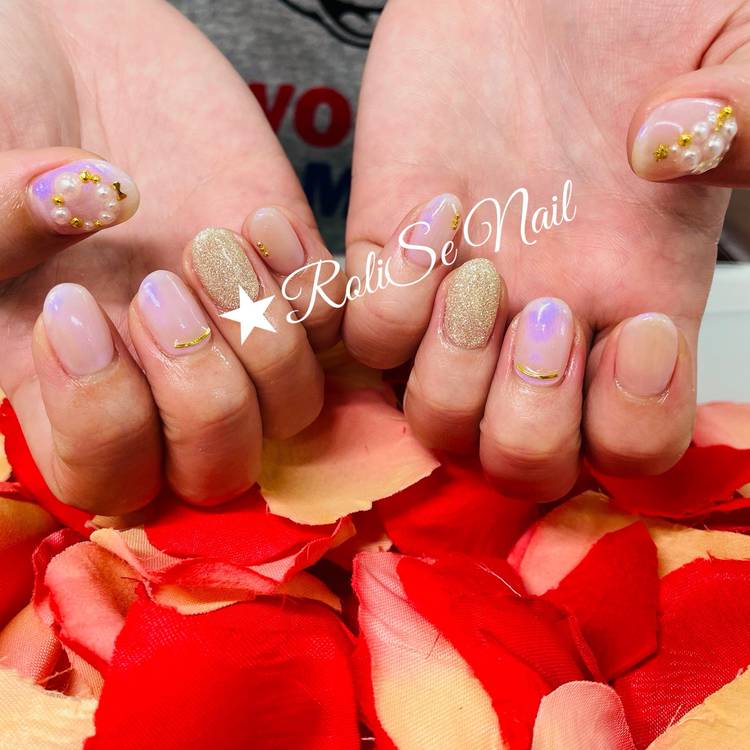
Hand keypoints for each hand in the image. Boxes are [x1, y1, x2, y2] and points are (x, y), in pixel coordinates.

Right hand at [0, 0, 343, 513]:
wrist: (78, 54)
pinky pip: (336, 328)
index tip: (72, 313)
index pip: (107, 478)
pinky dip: (309, 285)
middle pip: (217, 469)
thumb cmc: (7, 113)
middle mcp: (161, 380)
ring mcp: (235, 334)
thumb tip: (88, 199)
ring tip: (209, 247)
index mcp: (68, 386)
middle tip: (157, 290)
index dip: (102, 423)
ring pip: (292, 412)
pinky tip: (256, 222)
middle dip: (201, 394)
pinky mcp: (288, 279)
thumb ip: (0, 222)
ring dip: (263, 343)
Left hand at [344, 0, 746, 499]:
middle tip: (543, 311)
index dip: (634, 425)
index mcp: (637, 304)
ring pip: (434, 422)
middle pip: (521, 464)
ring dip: (453, 371)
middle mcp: (543, 326)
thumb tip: (673, 155)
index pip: (633, 448)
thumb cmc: (627, 18)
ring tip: (478, 272)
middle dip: (528, 417)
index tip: (635, 329)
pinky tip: (432, 212)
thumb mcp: (732, 48)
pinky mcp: (386, 256)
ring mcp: (459, 303)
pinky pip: (366, 339)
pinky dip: (387, 297)